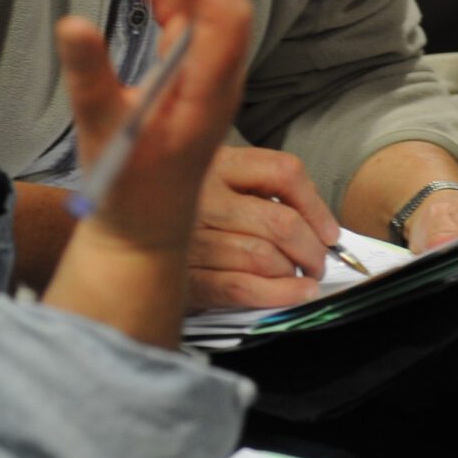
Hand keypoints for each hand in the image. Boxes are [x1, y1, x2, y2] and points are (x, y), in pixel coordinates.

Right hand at [54, 0, 254, 255]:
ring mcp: (201, 62)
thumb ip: (90, 81)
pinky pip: (176, 7)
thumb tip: (72, 22)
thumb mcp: (106, 138)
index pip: (225, 14)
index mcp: (209, 87)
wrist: (146, 231)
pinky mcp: (183, 64)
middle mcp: (215, 67)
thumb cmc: (133, 194)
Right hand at [185, 145, 342, 309]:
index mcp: (216, 162)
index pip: (283, 172)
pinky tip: (298, 292)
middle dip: (312, 247)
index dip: (316, 205)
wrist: (129, 235)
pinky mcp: (185, 276)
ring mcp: (190, 238)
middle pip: (280, 221)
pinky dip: (281, 294)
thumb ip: (258, 189)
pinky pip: (242, 288)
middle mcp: (201, 195)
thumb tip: (319, 225)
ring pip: (264, 257)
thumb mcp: (217, 178)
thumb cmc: (185, 207)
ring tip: (302, 276)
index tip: (329, 230)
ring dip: (295, 272)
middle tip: (319, 260)